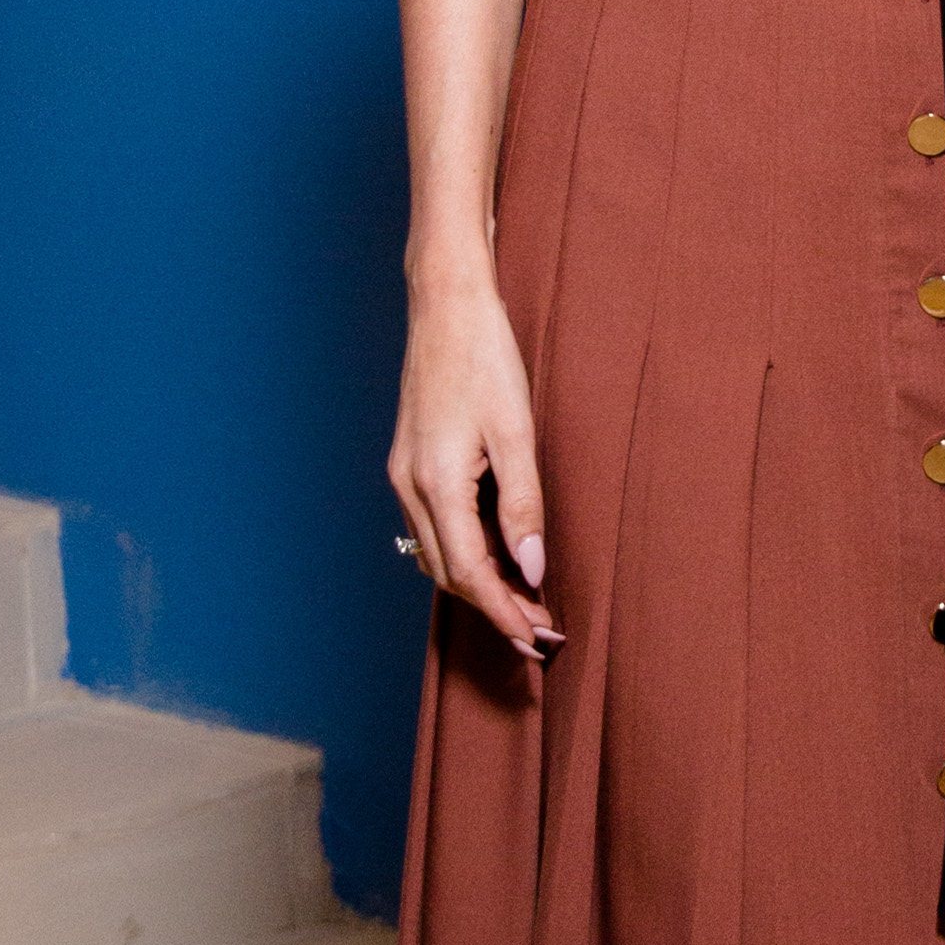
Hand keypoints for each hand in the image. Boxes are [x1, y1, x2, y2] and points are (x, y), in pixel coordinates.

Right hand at [390, 268, 559, 665]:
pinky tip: (496, 558)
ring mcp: (403, 475)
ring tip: (525, 603)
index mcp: (436, 482)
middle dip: (494, 608)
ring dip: (479, 585)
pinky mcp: (408, 463)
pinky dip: (464, 554)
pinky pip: (432, 529)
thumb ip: (523, 505)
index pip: (469, 572)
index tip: (537, 640)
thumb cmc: (485, 357)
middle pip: (448, 573)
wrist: (445, 305)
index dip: (504, 612)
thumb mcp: (517, 432)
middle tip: (540, 633)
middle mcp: (409, 486)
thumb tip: (532, 569)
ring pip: (436, 555)